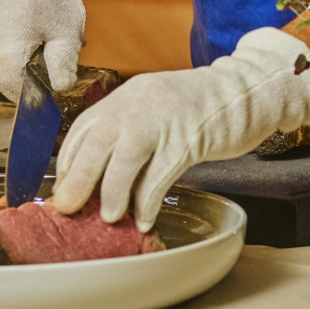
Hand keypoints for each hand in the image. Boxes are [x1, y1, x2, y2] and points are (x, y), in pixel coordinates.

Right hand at [0, 0, 85, 98]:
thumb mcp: (67, 23)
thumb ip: (63, 60)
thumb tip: (61, 90)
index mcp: (9, 39)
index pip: (11, 85)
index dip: (31, 96)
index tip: (51, 92)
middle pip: (12, 77)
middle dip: (35, 72)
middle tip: (53, 45)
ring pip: (8, 65)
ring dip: (26, 57)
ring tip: (39, 26)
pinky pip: (1, 53)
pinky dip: (16, 46)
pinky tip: (25, 24)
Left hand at [51, 27, 309, 229]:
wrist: (247, 90)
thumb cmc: (200, 106)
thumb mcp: (155, 108)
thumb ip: (128, 133)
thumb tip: (99, 178)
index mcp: (126, 95)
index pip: (83, 127)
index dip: (69, 161)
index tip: (62, 187)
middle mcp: (139, 102)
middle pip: (97, 142)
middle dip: (78, 180)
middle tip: (67, 208)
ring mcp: (165, 119)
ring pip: (126, 159)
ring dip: (112, 192)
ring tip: (109, 218)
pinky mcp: (190, 138)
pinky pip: (161, 174)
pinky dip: (148, 200)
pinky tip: (144, 217)